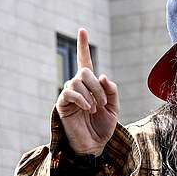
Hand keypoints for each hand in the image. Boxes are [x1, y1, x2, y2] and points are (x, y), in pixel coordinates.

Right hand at [56, 28, 119, 155]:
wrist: (94, 145)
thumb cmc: (103, 126)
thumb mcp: (114, 107)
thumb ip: (112, 90)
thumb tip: (102, 76)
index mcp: (91, 85)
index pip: (86, 62)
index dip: (83, 46)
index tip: (82, 30)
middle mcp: (78, 87)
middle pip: (85, 71)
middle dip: (97, 85)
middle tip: (103, 103)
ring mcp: (69, 95)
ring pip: (78, 81)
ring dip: (92, 94)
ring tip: (96, 109)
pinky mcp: (62, 104)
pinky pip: (69, 92)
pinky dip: (81, 98)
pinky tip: (88, 108)